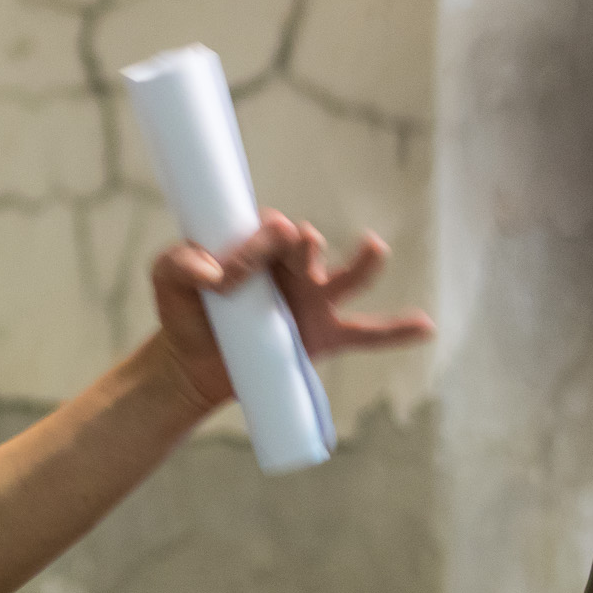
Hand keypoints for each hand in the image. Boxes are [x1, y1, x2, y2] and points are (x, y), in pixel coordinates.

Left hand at [148, 211, 434, 412]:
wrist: (192, 362)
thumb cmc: (184, 310)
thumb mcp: (166, 279)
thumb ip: (178, 263)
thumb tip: (213, 273)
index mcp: (259, 245)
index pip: (270, 230)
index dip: (257, 244)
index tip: (230, 276)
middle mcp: (291, 268)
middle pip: (308, 244)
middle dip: (303, 245)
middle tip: (295, 250)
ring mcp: (312, 301)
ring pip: (347, 277)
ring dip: (362, 262)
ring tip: (372, 248)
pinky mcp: (323, 337)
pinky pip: (369, 333)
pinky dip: (398, 330)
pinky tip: (425, 326)